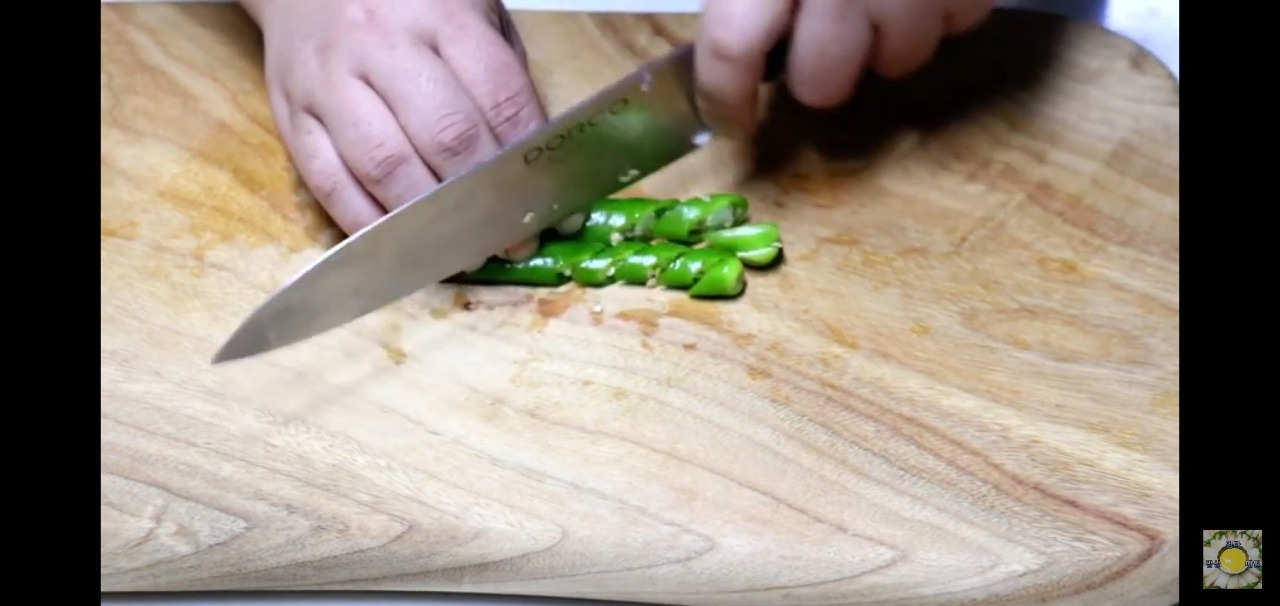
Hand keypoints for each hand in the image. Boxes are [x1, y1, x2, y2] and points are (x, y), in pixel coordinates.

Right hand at [240, 0, 546, 258]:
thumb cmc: (407, 5)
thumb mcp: (471, 14)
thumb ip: (503, 82)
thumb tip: (538, 165)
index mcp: (442, 16)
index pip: (499, 100)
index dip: (527, 163)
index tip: (546, 207)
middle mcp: (382, 45)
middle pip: (445, 138)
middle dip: (485, 201)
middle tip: (511, 241)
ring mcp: (330, 82)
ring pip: (385, 168)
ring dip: (430, 223)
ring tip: (462, 252)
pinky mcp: (291, 116)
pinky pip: (330, 184)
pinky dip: (369, 225)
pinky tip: (402, 245)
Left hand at [694, 0, 996, 135]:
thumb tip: (726, 47)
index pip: (732, 51)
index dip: (723, 98)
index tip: (729, 118)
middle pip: (824, 82)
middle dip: (818, 71)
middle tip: (817, 36)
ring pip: (900, 60)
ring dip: (884, 40)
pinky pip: (959, 23)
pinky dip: (942, 10)